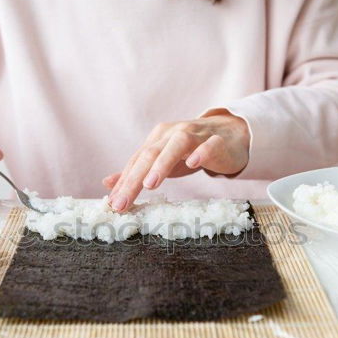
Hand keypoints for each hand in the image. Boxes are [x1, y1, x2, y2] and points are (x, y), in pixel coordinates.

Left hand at [104, 110, 249, 211]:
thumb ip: (137, 172)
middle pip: (150, 154)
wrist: (229, 133)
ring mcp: (196, 135)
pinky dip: (200, 153)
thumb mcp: (162, 161)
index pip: (137, 161)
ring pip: (177, 145)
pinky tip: (192, 163)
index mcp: (157, 139)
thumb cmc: (191, 150)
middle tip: (123, 202)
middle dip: (134, 179)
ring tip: (149, 184)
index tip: (113, 205)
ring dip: (162, 163)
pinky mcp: (217, 141)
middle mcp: (173, 134)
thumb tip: (107, 184)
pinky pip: (209, 146)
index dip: (124, 182)